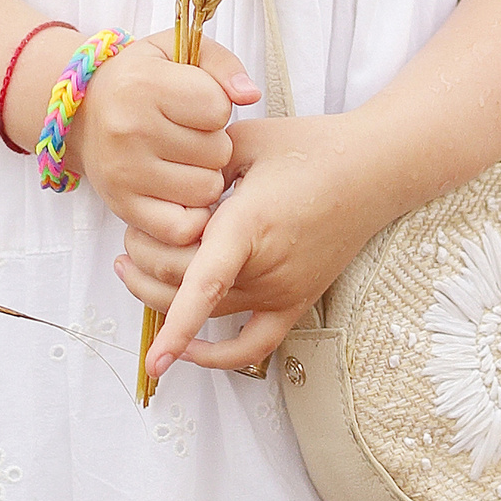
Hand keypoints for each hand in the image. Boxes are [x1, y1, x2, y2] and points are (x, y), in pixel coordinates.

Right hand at [46, 32, 258, 253]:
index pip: (219, 108)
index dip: (217, 106)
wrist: (83, 111)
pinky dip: (190, 214)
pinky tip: (180, 191)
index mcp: (143, 84)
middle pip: (217, 152)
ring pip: (207, 190)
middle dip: (213, 142)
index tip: (195, 103)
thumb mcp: (176, 50)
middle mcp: (129, 130)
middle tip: (187, 133)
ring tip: (183, 159)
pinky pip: (182, 228)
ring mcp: (124, 173)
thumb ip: (222, 64)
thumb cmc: (139, 78)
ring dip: (204, 176)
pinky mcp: (123, 208)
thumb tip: (251, 95)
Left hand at [119, 112, 392, 378]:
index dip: (178, 326)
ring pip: (208, 315)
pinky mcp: (295, 302)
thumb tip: (165, 184)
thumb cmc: (310, 147)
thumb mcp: (245, 139)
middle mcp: (266, 267)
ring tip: (137, 265)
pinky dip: (220, 357)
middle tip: (129, 236)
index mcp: (251, 224)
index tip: (153, 360)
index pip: (206, 282)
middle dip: (144, 265)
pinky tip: (189, 351)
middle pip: (187, 289)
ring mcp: (282, 291)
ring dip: (163, 298)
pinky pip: (255, 345)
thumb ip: (200, 163)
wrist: (371, 169)